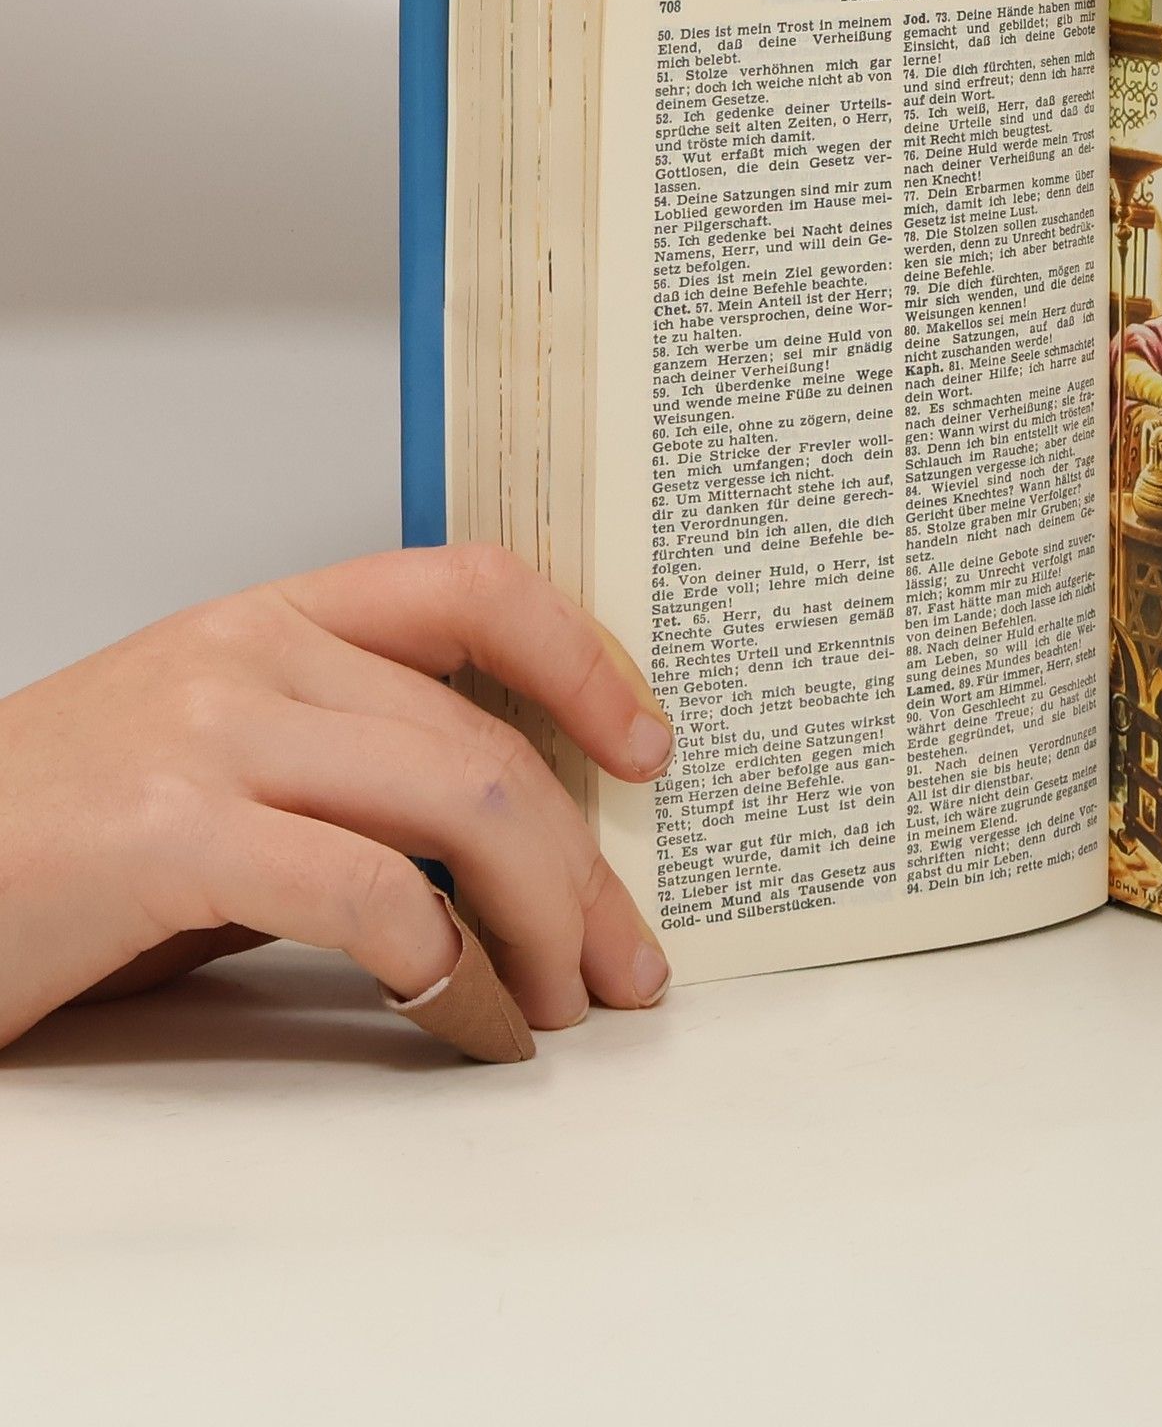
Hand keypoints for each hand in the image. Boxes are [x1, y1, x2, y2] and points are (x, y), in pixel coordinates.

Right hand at [0, 546, 674, 1054]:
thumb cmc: (62, 841)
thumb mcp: (226, 767)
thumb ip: (357, 769)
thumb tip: (522, 846)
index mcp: (276, 620)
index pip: (477, 588)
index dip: (587, 660)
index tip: (649, 746)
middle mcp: (250, 652)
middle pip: (489, 739)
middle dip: (583, 868)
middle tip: (621, 961)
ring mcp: (208, 732)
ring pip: (461, 801)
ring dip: (542, 921)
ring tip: (556, 1002)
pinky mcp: (169, 833)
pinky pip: (377, 900)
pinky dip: (453, 978)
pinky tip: (464, 1023)